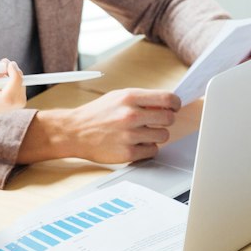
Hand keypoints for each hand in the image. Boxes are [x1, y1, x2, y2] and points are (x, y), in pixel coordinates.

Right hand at [34, 87, 180, 163]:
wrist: (75, 132)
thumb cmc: (97, 114)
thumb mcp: (118, 97)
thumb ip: (141, 99)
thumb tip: (166, 104)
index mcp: (129, 97)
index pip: (167, 99)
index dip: (175, 104)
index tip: (174, 107)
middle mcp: (130, 115)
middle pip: (169, 118)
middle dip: (166, 120)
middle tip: (158, 122)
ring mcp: (129, 135)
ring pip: (163, 136)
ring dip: (157, 135)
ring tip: (144, 133)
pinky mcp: (127, 152)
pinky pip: (153, 151)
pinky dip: (148, 148)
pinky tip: (137, 143)